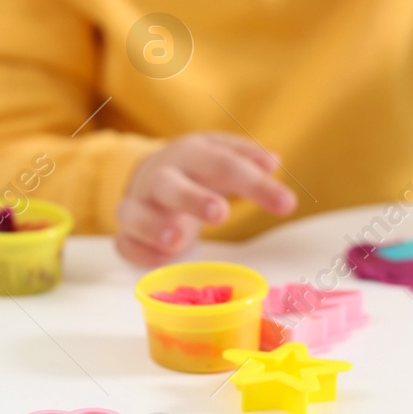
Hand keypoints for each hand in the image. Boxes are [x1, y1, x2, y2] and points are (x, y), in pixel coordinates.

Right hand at [116, 133, 297, 265]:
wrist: (149, 173)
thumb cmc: (196, 168)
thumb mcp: (221, 153)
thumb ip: (246, 157)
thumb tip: (273, 162)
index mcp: (189, 154)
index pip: (223, 163)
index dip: (254, 183)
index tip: (286, 204)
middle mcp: (159, 177)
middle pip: (170, 184)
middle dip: (192, 198)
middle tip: (220, 214)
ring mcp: (138, 204)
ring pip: (135, 213)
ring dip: (154, 227)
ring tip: (178, 242)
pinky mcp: (127, 232)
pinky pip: (125, 243)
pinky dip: (140, 252)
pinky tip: (161, 260)